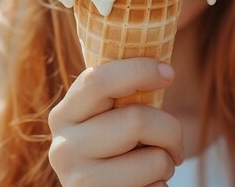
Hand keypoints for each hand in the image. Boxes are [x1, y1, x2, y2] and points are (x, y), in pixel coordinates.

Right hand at [48, 58, 183, 186]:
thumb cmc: (119, 148)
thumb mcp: (111, 116)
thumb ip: (121, 91)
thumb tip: (159, 61)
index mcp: (64, 114)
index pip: (98, 79)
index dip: (139, 70)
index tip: (169, 73)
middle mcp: (63, 148)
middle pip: (137, 119)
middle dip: (170, 129)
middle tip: (172, 141)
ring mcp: (80, 182)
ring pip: (154, 159)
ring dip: (167, 161)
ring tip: (152, 166)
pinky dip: (161, 185)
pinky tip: (142, 186)